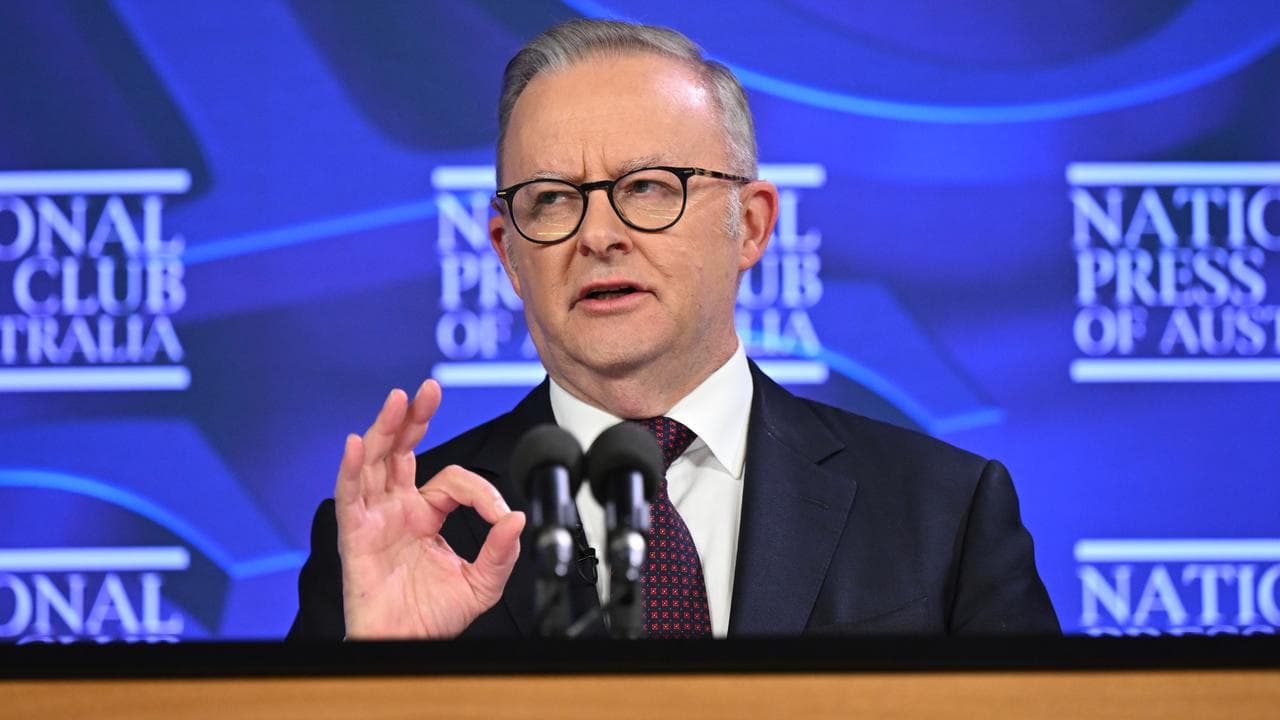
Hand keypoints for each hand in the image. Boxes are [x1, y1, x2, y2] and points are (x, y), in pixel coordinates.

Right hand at [334, 380, 525, 638]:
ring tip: (399, 400)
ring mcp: (375, 518)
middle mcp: (398, 509)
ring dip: (385, 428)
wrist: (406, 647)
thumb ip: (500, 551)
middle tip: (429, 389)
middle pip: (401, 450)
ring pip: (375, 462)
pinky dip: (350, 468)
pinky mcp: (355, 535)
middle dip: (415, 417)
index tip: (499, 514)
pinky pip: (349, 496)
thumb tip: (516, 519)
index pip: (452, 481)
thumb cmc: (431, 617)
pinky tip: (356, 443)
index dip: (480, 492)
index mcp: (427, 515)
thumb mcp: (480, 583)